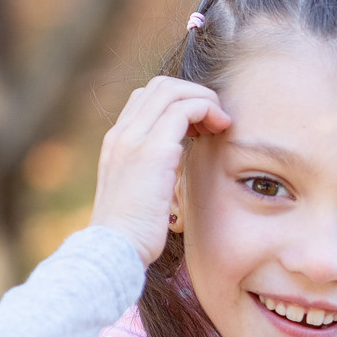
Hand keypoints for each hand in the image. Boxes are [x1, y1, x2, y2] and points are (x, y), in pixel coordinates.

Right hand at [89, 75, 231, 265]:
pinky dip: (207, 110)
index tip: (199, 127)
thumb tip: (170, 172)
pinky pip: (185, 110)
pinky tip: (221, 130)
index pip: (146, 99)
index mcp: (116, 142)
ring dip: (205, 99)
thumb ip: (150, 174)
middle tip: (215, 120)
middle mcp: (122, 134)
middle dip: (194, 93)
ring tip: (222, 123)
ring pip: (173, 91)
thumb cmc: (131, 234)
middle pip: (160, 86)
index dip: (177, 102)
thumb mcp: (137, 194)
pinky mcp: (154, 152)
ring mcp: (135, 139)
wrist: (114, 250)